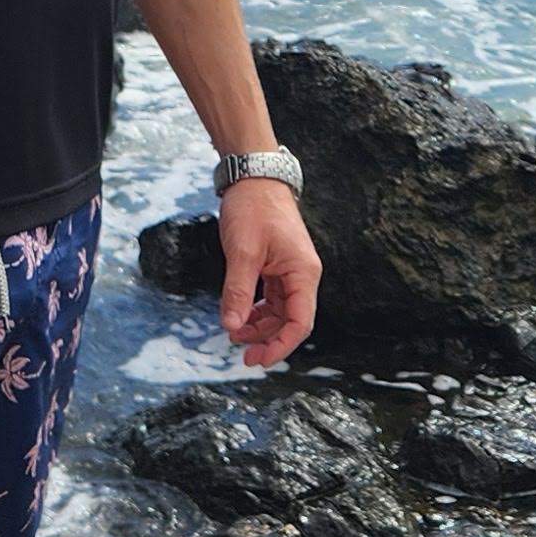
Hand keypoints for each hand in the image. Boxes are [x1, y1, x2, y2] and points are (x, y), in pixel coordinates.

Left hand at [218, 178, 321, 368]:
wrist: (253, 176)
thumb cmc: (253, 207)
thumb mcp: (242, 252)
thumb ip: (239, 292)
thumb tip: (232, 327)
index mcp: (303, 273)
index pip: (300, 323)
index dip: (281, 346)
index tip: (258, 359)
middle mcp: (302, 274)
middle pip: (290, 321)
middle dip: (267, 340)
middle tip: (240, 354)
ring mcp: (290, 270)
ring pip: (280, 311)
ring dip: (259, 326)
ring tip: (234, 334)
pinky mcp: (278, 266)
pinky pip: (272, 298)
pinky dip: (256, 310)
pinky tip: (239, 316)